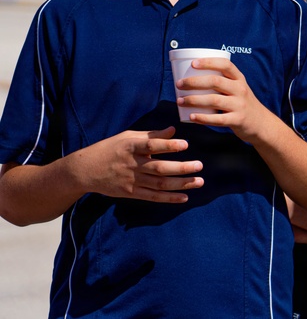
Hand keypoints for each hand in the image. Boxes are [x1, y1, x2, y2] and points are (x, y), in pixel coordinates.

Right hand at [74, 127, 202, 202]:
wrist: (85, 170)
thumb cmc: (110, 149)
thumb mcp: (128, 136)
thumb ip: (151, 135)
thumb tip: (173, 130)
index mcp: (131, 147)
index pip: (151, 146)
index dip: (169, 145)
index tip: (186, 144)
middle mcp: (132, 164)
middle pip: (159, 168)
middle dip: (181, 168)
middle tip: (200, 165)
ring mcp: (131, 180)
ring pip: (159, 184)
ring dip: (181, 184)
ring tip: (199, 181)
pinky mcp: (130, 193)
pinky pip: (152, 197)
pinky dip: (169, 198)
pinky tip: (185, 196)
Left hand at [176, 58, 274, 142]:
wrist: (260, 123)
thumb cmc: (242, 103)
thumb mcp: (238, 88)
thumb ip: (222, 82)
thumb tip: (191, 77)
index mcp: (239, 79)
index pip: (225, 65)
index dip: (209, 62)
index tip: (193, 63)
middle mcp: (240, 90)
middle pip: (215, 82)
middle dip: (194, 82)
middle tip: (179, 84)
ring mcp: (239, 105)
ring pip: (213, 100)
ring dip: (194, 100)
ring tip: (180, 100)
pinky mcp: (237, 120)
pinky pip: (217, 119)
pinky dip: (202, 118)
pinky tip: (191, 117)